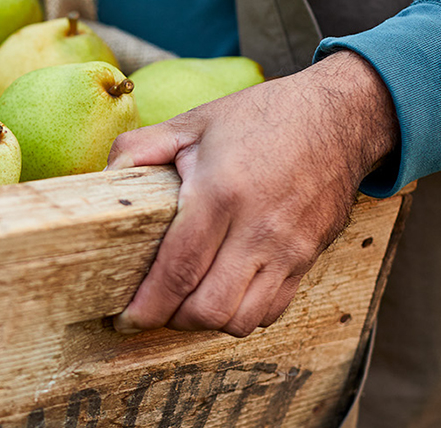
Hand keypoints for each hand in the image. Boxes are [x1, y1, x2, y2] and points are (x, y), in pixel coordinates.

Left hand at [108, 50, 398, 336]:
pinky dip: (241, 314)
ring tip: (183, 302)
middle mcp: (258, 229)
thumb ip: (139, 149)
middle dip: (171, 319)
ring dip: (206, 321)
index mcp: (221, 193)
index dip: (148, 305)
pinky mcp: (307, 260)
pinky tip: (221, 292)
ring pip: (242, 320)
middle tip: (149, 308)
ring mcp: (288, 250)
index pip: (179, 269)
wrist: (338, 118)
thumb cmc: (259, 119)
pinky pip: (271, 311)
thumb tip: (102, 179)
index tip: (123, 319)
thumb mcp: (192, 122)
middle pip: (209, 308)